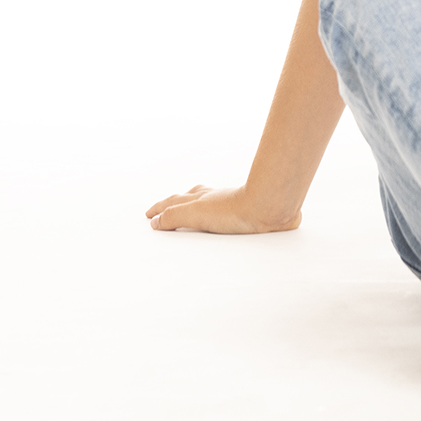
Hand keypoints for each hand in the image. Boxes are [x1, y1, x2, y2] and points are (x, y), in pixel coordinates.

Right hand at [145, 184, 300, 233]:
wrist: (269, 207)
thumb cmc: (235, 210)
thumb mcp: (196, 214)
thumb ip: (174, 217)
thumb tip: (156, 221)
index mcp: (199, 198)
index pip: (174, 203)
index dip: (160, 209)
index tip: (150, 214)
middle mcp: (214, 198)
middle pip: (189, 198)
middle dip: (175, 204)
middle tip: (165, 207)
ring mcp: (230, 204)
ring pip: (208, 202)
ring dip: (196, 206)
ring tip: (191, 209)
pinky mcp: (247, 213)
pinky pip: (226, 213)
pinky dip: (217, 215)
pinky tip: (224, 219)